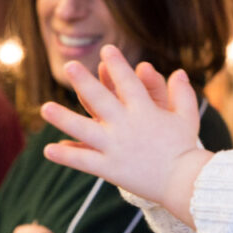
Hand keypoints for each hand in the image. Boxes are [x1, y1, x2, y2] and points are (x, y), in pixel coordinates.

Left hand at [41, 45, 213, 225]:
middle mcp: (126, 125)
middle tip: (70, 66)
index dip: (117, 64)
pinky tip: (49, 149)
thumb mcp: (187, 117)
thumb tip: (178, 72)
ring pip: (84, 129)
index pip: (127, 82)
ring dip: (63, 118)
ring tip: (45, 108)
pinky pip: (84, 161)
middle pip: (100, 99)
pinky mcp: (109, 168)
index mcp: (145, 111)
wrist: (184, 182)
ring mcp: (115, 147)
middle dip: (84, 81)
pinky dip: (67, 155)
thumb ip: (182, 93)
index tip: (106, 50)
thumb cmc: (185, 148)